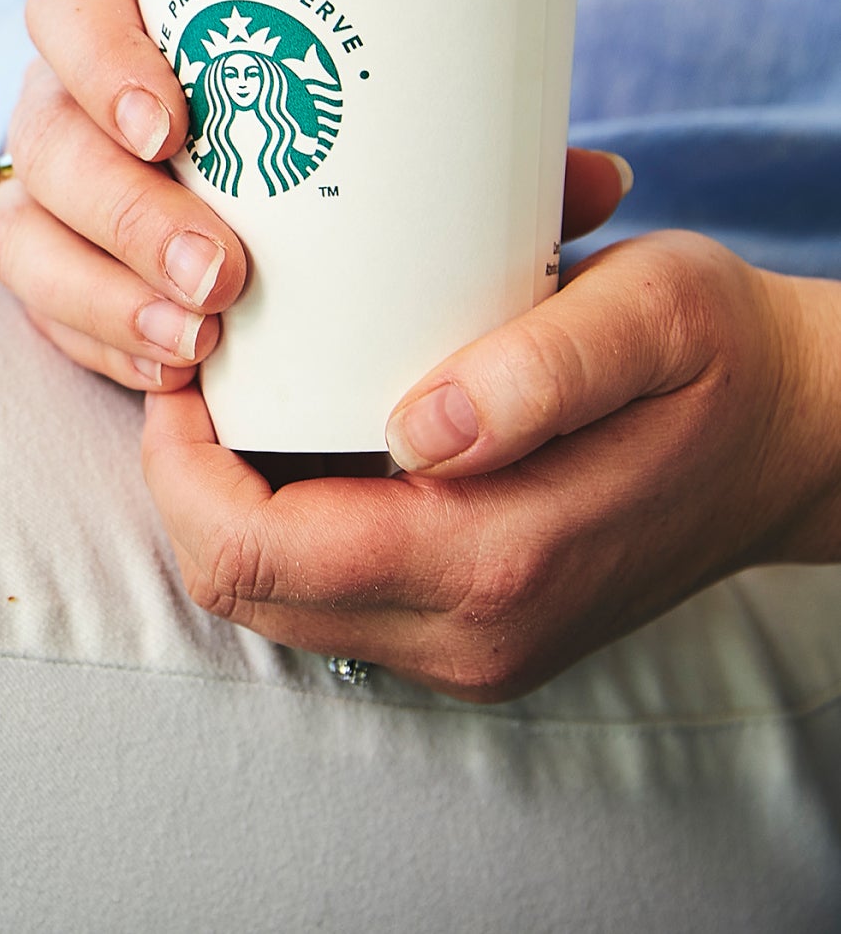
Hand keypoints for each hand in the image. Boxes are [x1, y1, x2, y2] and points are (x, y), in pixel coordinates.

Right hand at [0, 0, 623, 391]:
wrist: (244, 191)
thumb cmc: (322, 132)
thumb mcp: (379, 126)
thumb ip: (466, 148)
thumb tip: (602, 181)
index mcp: (140, 24)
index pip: (70, 6)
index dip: (100, 55)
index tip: (176, 121)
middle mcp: (75, 102)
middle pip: (50, 135)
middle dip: (127, 211)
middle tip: (224, 273)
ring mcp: (56, 189)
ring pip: (30, 228)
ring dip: (107, 293)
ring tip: (200, 345)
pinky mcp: (57, 269)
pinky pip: (40, 307)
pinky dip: (100, 343)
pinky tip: (172, 376)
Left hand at [143, 231, 840, 698]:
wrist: (794, 437)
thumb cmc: (719, 354)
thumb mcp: (652, 316)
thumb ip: (539, 372)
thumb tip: (417, 426)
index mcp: (498, 558)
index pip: (259, 550)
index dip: (183, 463)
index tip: (188, 368)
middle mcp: (472, 632)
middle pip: (247, 588)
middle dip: (190, 483)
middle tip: (203, 373)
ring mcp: (472, 647)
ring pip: (278, 601)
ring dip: (233, 505)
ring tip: (246, 394)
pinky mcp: (477, 632)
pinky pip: (331, 597)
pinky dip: (289, 525)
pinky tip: (309, 437)